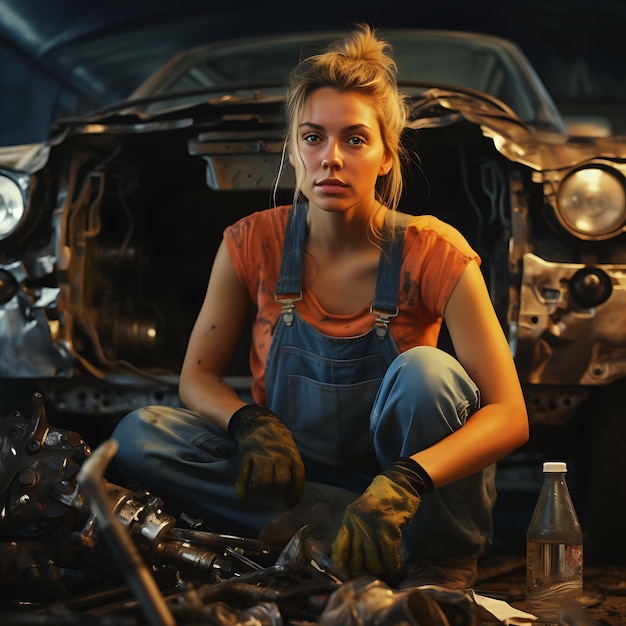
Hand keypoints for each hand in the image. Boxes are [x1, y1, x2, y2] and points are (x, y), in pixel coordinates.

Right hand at [229, 404, 304, 505]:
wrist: (259, 424)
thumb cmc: (278, 443)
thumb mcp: (291, 452)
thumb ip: (293, 468)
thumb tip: (293, 493)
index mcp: (292, 456)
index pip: (298, 479)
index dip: (294, 495)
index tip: (289, 504)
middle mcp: (278, 456)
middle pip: (281, 483)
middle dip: (277, 493)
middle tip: (273, 492)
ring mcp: (261, 456)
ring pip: (264, 482)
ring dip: (261, 491)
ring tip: (259, 490)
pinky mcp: (246, 456)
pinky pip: (243, 478)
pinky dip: (242, 491)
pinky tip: (244, 498)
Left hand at [330, 457, 432, 577]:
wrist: (398, 482)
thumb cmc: (380, 501)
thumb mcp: (360, 513)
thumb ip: (354, 532)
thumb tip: (348, 559)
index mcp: (348, 520)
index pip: (338, 549)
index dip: (339, 567)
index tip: (345, 577)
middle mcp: (357, 523)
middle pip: (356, 561)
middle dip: (364, 572)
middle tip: (372, 575)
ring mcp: (373, 525)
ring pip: (373, 561)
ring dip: (381, 571)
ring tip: (386, 571)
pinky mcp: (389, 527)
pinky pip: (389, 555)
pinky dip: (393, 565)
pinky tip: (395, 566)